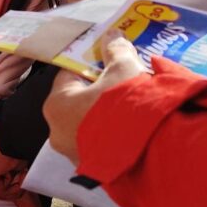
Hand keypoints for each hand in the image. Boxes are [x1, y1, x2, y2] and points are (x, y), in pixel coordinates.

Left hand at [43, 30, 146, 162]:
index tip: (107, 62)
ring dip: (107, 116)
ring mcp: (74, 154)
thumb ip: (116, 52)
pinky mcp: (94, 170)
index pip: (69, 75)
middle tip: (123, 83)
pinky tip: (134, 128)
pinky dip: (115, 136)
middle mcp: (56, 131)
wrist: (150, 156)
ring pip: (89, 125)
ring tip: (132, 106)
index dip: (89, 66)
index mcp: (55, 104)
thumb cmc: (126, 107)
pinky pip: (102, 145)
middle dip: (99, 92)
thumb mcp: (123, 71)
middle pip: (78, 101)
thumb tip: (113, 35)